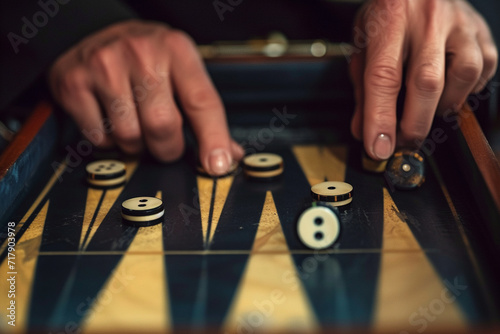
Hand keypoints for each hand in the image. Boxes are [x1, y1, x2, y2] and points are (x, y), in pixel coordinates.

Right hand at [48, 20, 243, 174]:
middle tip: (166, 145)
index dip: (213, 139)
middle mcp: (142, 53)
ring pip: (130, 136)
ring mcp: (105, 66)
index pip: (202, 102)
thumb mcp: (180, 69)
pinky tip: (111, 121)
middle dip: (168, 148)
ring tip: (136, 127)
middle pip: (162, 125)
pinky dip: (109, 141)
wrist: (92, 30)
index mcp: (177, 50)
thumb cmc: (144, 56)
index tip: (217, 165)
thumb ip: (204, 111)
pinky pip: (99, 137)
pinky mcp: (75, 83)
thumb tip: (228, 155)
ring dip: (137, 146)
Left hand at [349, 0, 497, 159]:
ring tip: (428, 110)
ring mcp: (459, 23)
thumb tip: (365, 132)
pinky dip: (467, 90)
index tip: (379, 148)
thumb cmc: (388, 16)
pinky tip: (450, 90)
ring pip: (463, 75)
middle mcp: (427, 19)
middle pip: (427, 82)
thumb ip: (362, 89)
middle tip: (404, 142)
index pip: (384, 77)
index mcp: (389, 21)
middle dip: (415, 123)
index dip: (381, 119)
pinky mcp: (481, 30)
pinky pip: (485, 69)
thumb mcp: (363, 45)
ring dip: (444, 105)